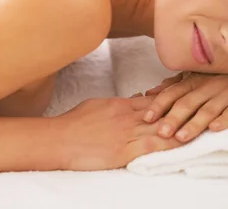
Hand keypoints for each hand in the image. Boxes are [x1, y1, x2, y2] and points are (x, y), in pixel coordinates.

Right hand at [58, 96, 183, 170]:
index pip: (151, 100)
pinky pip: (153, 146)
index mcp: (119, 104)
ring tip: (190, 127)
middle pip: (160, 112)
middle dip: (177, 112)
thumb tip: (132, 98)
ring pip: (160, 127)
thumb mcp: (95, 104)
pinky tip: (179, 143)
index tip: (177, 103)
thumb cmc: (72, 123)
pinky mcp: (125, 151)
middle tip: (188, 113)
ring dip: (178, 127)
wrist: (59, 139)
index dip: (168, 101)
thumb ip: (117, 103)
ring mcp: (127, 133)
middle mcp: (127, 117)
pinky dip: (168, 144)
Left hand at [143, 72, 227, 141]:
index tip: (147, 118)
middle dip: (173, 118)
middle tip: (162, 133)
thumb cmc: (214, 76)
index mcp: (192, 81)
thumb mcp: (193, 76)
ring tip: (181, 137)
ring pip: (206, 110)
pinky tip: (213, 128)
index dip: (158, 105)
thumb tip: (149, 93)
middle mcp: (206, 86)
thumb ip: (172, 85)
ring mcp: (223, 94)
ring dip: (193, 124)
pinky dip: (222, 120)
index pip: (171, 93)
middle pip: (186, 104)